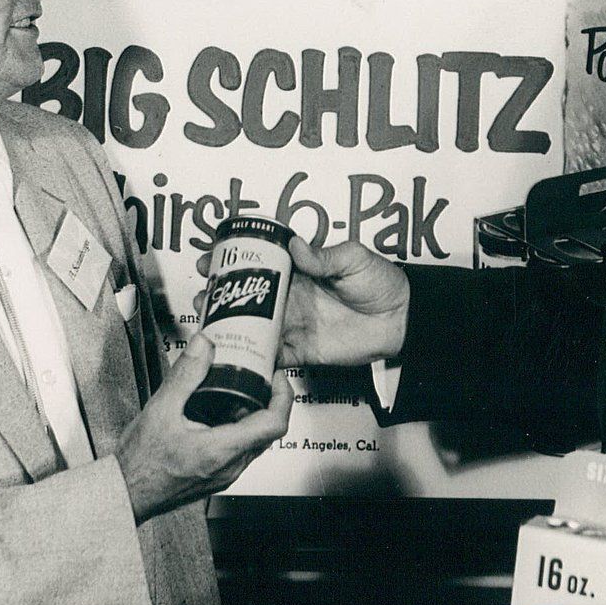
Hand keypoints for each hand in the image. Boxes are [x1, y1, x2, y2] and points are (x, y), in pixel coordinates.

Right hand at [114, 335, 292, 523]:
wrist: (126, 493)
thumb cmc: (141, 463)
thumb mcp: (161, 409)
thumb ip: (186, 375)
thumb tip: (204, 346)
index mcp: (223, 450)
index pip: (274, 424)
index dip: (284, 396)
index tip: (278, 377)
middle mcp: (231, 466)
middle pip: (268, 431)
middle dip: (267, 401)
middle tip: (258, 376)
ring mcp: (225, 475)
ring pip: (254, 441)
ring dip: (250, 415)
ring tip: (234, 390)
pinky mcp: (216, 476)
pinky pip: (239, 450)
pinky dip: (236, 428)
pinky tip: (214, 414)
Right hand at [200, 236, 408, 367]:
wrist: (402, 321)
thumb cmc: (381, 283)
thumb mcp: (354, 258)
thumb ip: (324, 256)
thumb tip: (295, 246)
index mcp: (299, 271)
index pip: (258, 263)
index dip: (233, 260)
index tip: (210, 259)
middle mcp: (289, 297)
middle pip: (246, 296)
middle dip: (220, 294)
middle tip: (204, 294)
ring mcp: (293, 325)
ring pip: (252, 326)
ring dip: (229, 325)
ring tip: (209, 323)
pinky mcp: (301, 350)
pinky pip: (272, 356)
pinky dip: (254, 358)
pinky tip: (233, 356)